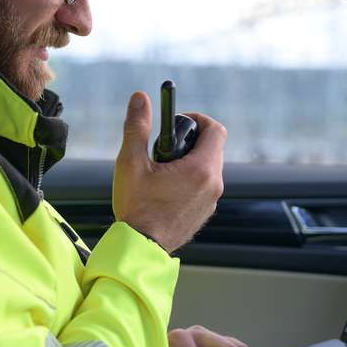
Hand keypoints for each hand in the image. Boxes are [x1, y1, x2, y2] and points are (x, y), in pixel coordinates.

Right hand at [113, 91, 225, 253]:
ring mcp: (211, 201)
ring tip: (162, 170)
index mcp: (201, 169)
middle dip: (190, 140)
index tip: (179, 122)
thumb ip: (136, 127)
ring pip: (208, 168)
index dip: (198, 119)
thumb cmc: (137, 208)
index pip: (215, 130)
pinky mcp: (204, 213)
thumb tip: (140, 98)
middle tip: (165, 148)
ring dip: (190, 161)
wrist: (140, 248)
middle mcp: (213, 184)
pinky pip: (204, 187)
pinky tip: (166, 189)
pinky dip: (190, 180)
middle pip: (212, 148)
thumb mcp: (131, 162)